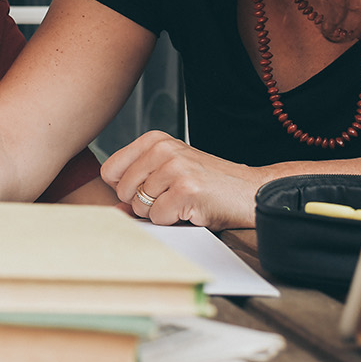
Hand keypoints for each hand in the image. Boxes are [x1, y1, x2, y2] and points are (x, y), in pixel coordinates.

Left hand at [101, 131, 266, 229]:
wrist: (250, 191)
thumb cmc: (210, 184)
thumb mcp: (170, 174)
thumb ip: (139, 185)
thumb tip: (114, 209)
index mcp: (154, 140)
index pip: (110, 170)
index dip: (124, 188)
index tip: (148, 188)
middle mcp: (162, 149)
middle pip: (122, 191)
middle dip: (143, 204)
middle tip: (171, 197)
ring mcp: (175, 168)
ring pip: (139, 206)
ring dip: (160, 213)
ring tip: (183, 201)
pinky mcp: (185, 189)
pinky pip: (158, 217)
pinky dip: (173, 220)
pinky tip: (192, 209)